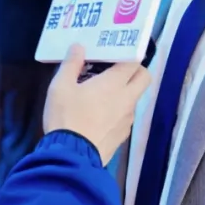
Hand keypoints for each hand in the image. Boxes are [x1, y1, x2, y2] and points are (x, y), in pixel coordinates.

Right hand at [42, 45, 149, 165]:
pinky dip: (119, 111)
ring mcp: (128, 119)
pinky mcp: (123, 135)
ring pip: (136, 98)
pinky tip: (101, 115)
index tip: (116, 53)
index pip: (134, 61)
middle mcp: (127, 99)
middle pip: (145, 78)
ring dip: (126, 92)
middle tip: (116, 70)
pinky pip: (127, 116)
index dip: (128, 54)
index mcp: (114, 83)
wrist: (71, 157)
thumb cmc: (66, 117)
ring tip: (104, 94)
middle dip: (136, 71)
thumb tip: (79, 47)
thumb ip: (71, 64)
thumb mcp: (60, 87)